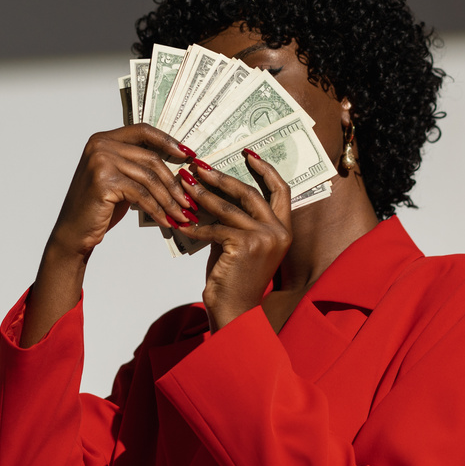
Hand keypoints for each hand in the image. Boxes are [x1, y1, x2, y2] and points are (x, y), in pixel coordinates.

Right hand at [23, 124, 192, 345]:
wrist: (74, 232)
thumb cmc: (98, 207)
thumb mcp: (119, 180)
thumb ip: (138, 167)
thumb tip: (176, 166)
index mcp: (103, 139)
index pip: (143, 131)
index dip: (168, 141)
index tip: (189, 155)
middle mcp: (100, 145)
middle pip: (150, 158)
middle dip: (173, 182)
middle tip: (190, 200)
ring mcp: (100, 162)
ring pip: (149, 179)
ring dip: (169, 199)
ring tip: (183, 214)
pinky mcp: (104, 182)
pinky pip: (141, 195)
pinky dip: (157, 210)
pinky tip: (167, 221)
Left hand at [178, 151, 292, 330]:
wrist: (234, 312)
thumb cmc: (234, 280)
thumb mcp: (240, 245)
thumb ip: (236, 221)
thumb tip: (212, 194)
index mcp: (284, 230)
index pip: (281, 190)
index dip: (265, 170)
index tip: (248, 153)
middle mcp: (279, 232)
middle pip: (250, 193)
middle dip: (222, 177)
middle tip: (200, 166)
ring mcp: (265, 238)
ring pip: (229, 208)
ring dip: (203, 195)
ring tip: (184, 184)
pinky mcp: (245, 245)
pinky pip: (215, 228)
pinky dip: (195, 225)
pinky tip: (179, 223)